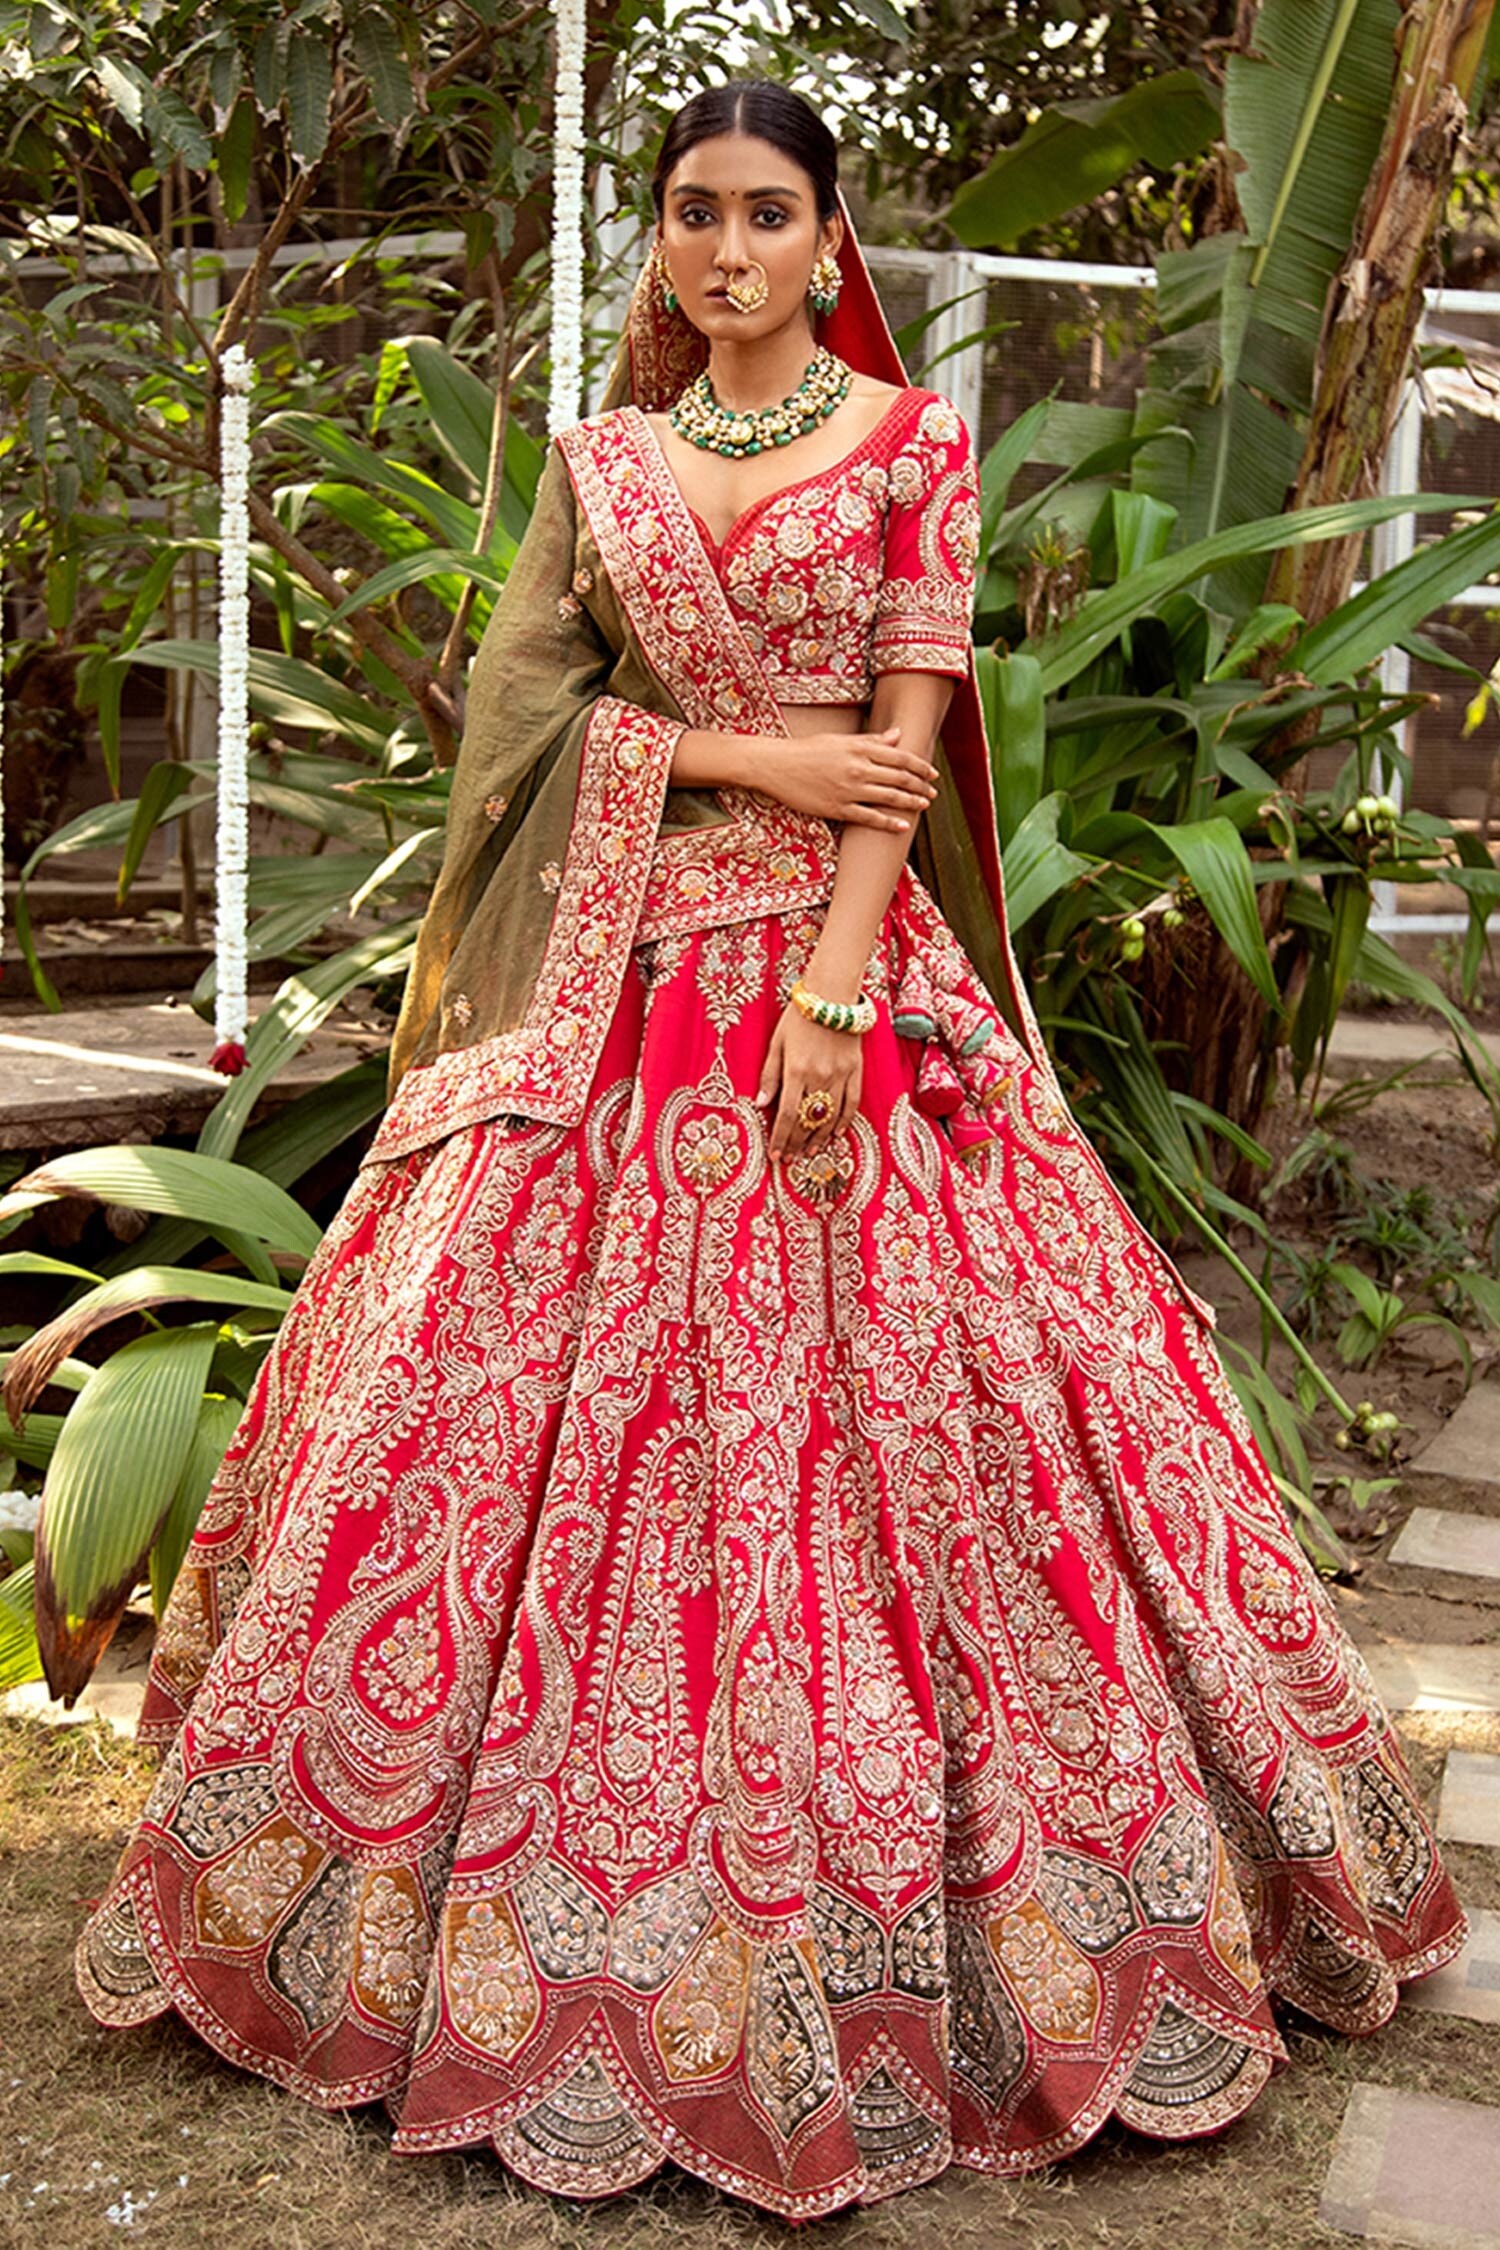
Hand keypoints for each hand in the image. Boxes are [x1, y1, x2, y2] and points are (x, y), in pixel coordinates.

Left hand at [755, 1000, 862, 1159]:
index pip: (786, 1114)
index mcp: (796, 1070)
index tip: (775, 1155)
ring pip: (829, 1117)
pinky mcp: (855, 1071)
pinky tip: (835, 1135)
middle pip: (806, 1120)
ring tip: (808, 1152)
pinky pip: (851, 1104)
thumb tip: (761, 1104)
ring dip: (818, 1138)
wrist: (832, 995)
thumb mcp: (776, 1043)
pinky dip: (843, 1122)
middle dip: (796, 1143)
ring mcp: (840, 1075)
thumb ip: (769, 1075)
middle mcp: (819, 1077)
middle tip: (790, 1159)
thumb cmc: (798, 1017)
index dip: (780, 1138)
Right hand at [758, 728, 937, 833]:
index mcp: (860, 748)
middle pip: (900, 778)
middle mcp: (858, 768)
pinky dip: (888, 822)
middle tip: (933, 793)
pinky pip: (869, 818)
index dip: (921, 766)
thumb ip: (871, 740)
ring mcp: (849, 789)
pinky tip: (902, 826)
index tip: (933, 774)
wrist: (776, 765)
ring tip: (923, 806)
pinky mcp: (838, 808)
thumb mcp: (840, 739)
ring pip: (889, 798)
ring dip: (910, 803)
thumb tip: (897, 735)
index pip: (901, 756)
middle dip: (920, 786)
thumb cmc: (807, 749)